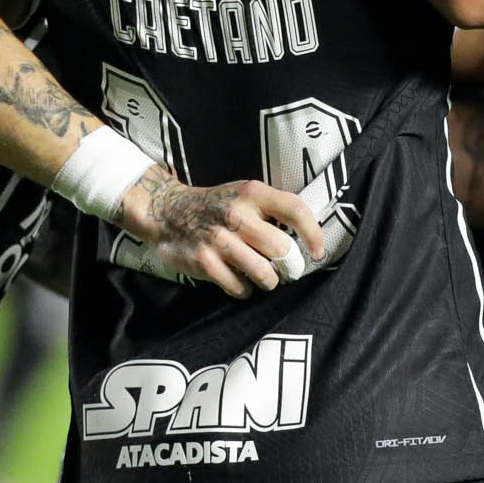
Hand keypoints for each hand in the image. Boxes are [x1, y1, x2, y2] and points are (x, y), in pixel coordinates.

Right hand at [120, 171, 328, 294]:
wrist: (166, 212)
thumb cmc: (216, 206)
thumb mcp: (244, 194)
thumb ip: (273, 209)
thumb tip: (308, 239)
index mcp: (251, 193)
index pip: (295, 210)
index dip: (314, 233)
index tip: (317, 252)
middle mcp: (236, 214)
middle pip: (282, 249)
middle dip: (289, 266)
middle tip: (285, 269)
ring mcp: (219, 240)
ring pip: (264, 274)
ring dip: (268, 280)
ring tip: (263, 276)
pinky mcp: (204, 262)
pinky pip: (240, 287)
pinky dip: (244, 289)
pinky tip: (238, 279)